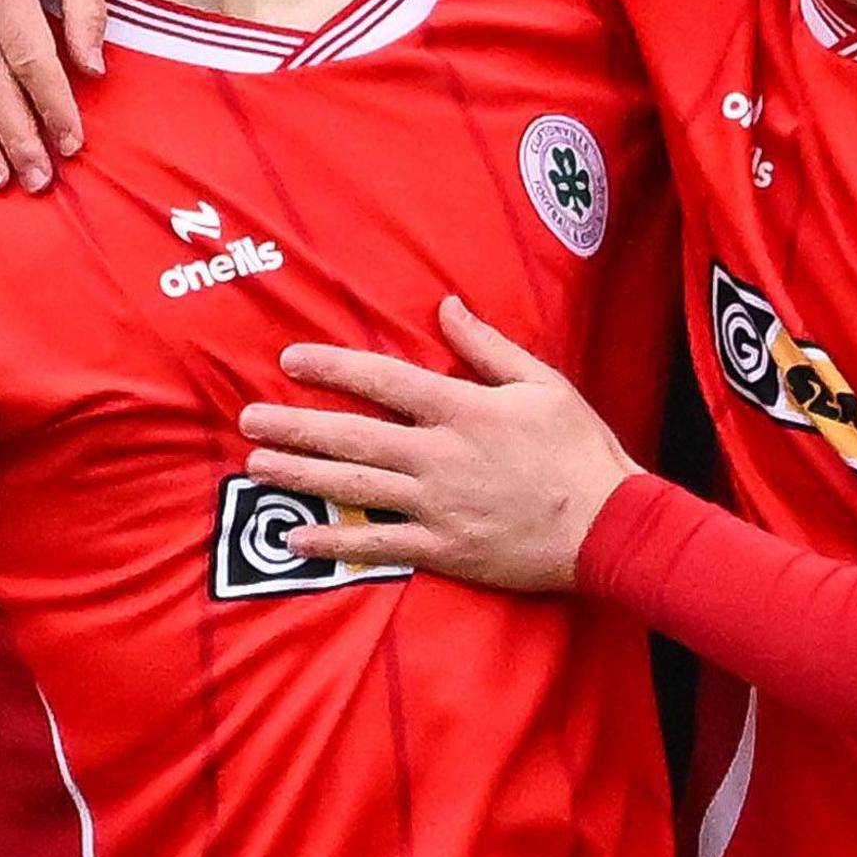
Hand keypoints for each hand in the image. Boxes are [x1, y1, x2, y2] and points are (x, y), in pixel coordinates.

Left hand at [242, 297, 633, 593]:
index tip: (291, 360)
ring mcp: (435, 506)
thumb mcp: (542, 383)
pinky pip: (375, 545)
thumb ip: (487, 346)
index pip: (382, 381)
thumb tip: (446, 307)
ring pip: (352, 488)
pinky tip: (292, 538)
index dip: (332, 369)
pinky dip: (332, 543)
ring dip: (299, 476)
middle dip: (294, 426)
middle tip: (248, 419)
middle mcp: (439, 456)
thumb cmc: (579, 450)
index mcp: (462, 409)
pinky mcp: (441, 549)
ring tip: (255, 466)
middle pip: (351, 437)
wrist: (609, 525)